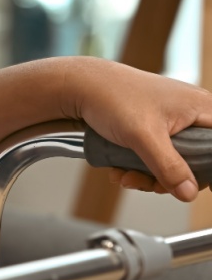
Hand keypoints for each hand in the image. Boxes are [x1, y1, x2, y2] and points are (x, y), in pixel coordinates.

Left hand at [66, 58, 211, 201]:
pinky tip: (120, 169)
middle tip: (149, 185)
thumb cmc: (112, 98)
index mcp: (201, 108)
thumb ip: (168, 166)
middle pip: (198, 160)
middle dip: (169, 177)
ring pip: (174, 161)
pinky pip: (156, 155)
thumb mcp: (143, 136)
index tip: (199, 185)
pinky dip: (139, 166)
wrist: (80, 86)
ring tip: (125, 176)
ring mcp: (173, 121)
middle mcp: (192, 114)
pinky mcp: (154, 129)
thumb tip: (188, 193)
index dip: (210, 168)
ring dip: (149, 176)